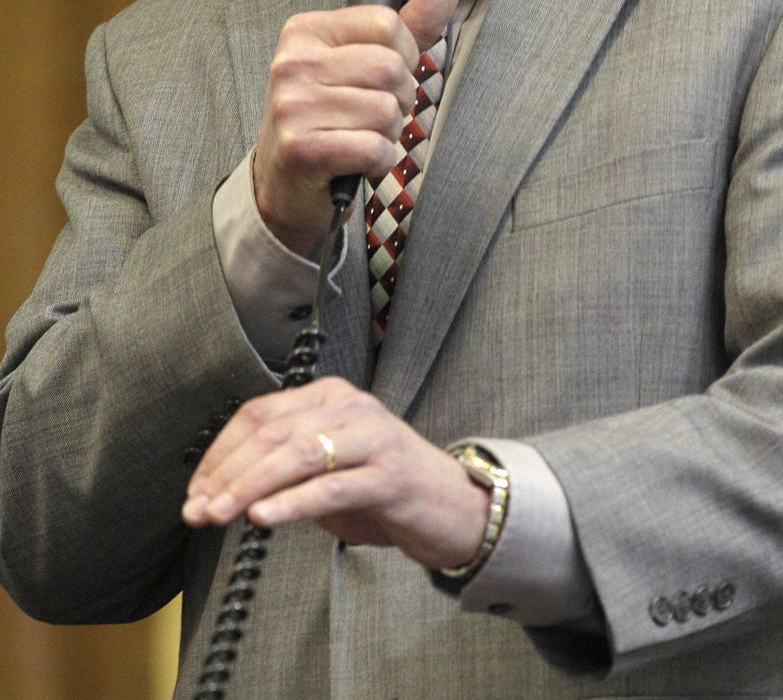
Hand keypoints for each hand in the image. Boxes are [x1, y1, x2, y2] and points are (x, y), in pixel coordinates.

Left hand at [181, 377, 488, 569]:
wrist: (454, 508)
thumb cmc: (384, 490)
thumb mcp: (328, 471)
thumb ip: (285, 471)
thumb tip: (224, 491)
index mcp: (328, 396)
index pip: (258, 414)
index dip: (220, 452)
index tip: (195, 490)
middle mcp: (349, 406)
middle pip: (271, 433)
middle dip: (226, 473)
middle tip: (197, 509)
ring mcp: (372, 436)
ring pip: (296, 454)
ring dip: (248, 487)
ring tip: (219, 514)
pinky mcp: (389, 475)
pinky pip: (330, 486)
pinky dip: (290, 502)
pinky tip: (263, 518)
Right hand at [253, 0, 460, 252]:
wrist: (286, 183)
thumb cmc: (328, 118)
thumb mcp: (363, 62)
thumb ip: (410, 24)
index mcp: (306, 31)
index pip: (388, 23)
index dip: (403, 58)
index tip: (378, 80)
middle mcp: (293, 63)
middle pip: (392, 68)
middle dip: (399, 100)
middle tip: (371, 117)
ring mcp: (293, 105)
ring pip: (387, 111)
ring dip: (387, 134)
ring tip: (358, 138)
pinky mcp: (301, 148)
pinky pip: (375, 148)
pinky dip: (378, 161)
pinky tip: (355, 162)